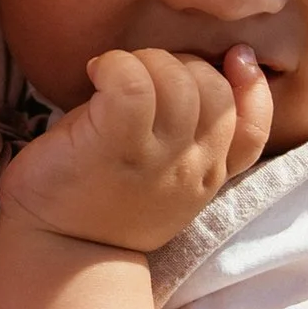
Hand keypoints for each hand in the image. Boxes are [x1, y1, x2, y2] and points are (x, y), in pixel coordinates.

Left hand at [0, 45, 276, 255]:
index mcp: (206, 176)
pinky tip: (95, 71)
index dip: (252, 86)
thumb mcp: (158, 179)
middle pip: (214, 90)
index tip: (234, 57)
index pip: (253, 130)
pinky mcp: (114, 145)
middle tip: (139, 72)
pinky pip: (131, 83)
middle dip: (181, 64)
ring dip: (146, 60)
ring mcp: (156, 159)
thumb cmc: (97, 204)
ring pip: (178, 81)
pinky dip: (115, 64)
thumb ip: (184, 140)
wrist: (55, 251)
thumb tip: (191, 73)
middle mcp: (191, 168)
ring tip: (113, 73)